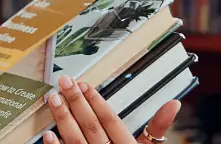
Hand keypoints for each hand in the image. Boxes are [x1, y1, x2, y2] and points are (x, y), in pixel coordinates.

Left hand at [42, 75, 181, 143]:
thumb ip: (157, 127)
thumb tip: (173, 104)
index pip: (111, 121)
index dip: (97, 102)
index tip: (85, 86)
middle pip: (91, 126)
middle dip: (77, 102)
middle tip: (65, 83)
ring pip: (76, 140)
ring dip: (63, 119)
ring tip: (53, 99)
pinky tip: (47, 135)